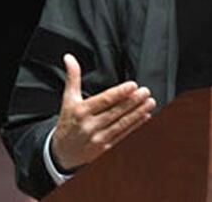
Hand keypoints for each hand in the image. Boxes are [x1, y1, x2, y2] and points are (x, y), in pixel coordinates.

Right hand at [50, 53, 155, 169]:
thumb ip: (72, 78)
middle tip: (146, 92)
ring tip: (150, 103)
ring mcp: (98, 138)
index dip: (120, 93)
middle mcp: (89, 125)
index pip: (104, 100)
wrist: (61, 154)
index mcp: (81, 111)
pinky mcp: (104, 149)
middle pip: (115, 112)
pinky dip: (135, 127)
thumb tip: (69, 58)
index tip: (133, 85)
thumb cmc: (67, 122)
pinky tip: (145, 118)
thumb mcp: (67, 99)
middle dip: (133, 101)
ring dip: (137, 113)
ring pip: (121, 124)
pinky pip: (122, 136)